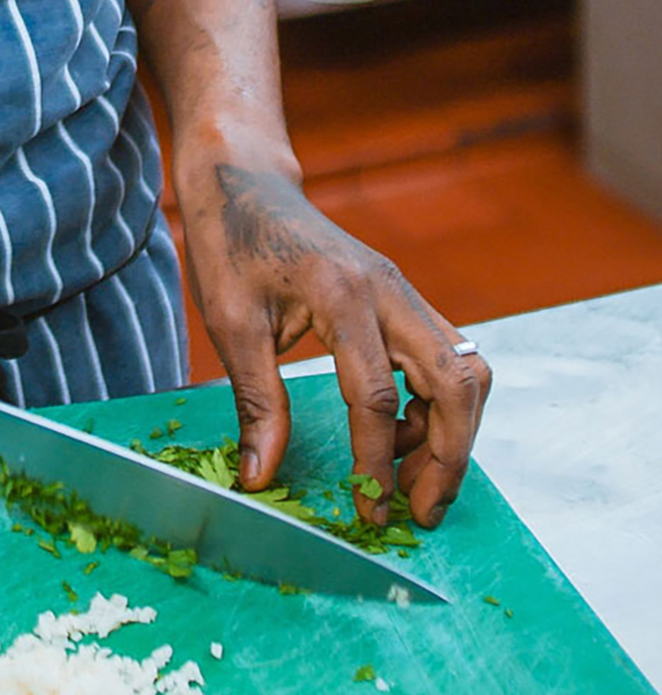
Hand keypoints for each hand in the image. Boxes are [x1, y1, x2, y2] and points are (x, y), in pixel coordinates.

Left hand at [178, 157, 491, 528]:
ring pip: (464, 369)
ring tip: (407, 479)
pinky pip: (447, 357)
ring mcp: (404, 290)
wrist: (245, 180)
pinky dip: (437, 404)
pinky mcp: (403, 297)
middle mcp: (390, 289)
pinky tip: (397, 433)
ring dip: (451, 432)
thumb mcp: (229, 321)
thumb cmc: (231, 242)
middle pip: (455, 381)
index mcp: (343, 294)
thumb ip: (255, 400)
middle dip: (450, 455)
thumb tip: (261, 478)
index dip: (377, 464)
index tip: (370, 514)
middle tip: (419, 511)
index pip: (379, 395)